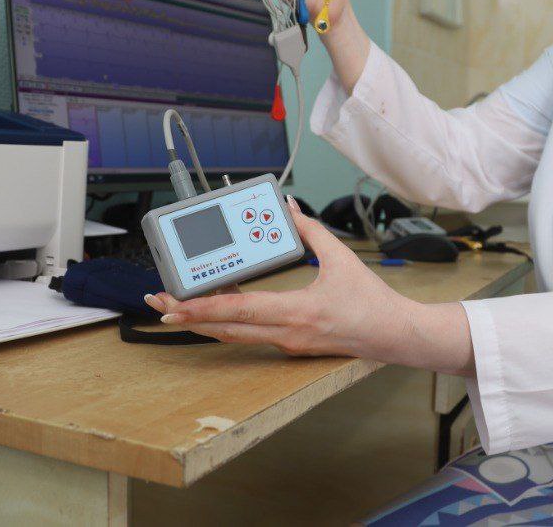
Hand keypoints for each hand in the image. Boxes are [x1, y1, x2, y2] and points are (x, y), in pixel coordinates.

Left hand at [144, 197, 419, 361]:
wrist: (394, 336)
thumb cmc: (371, 303)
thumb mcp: (341, 259)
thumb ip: (311, 230)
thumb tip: (289, 208)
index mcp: (297, 313)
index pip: (238, 312)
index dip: (201, 309)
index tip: (172, 307)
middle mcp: (285, 334)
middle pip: (224, 329)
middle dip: (187, 317)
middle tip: (158, 305)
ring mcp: (286, 343)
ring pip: (233, 335)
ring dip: (203, 321)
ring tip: (177, 306)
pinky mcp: (289, 344)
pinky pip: (249, 334)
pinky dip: (227, 321)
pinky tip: (216, 305)